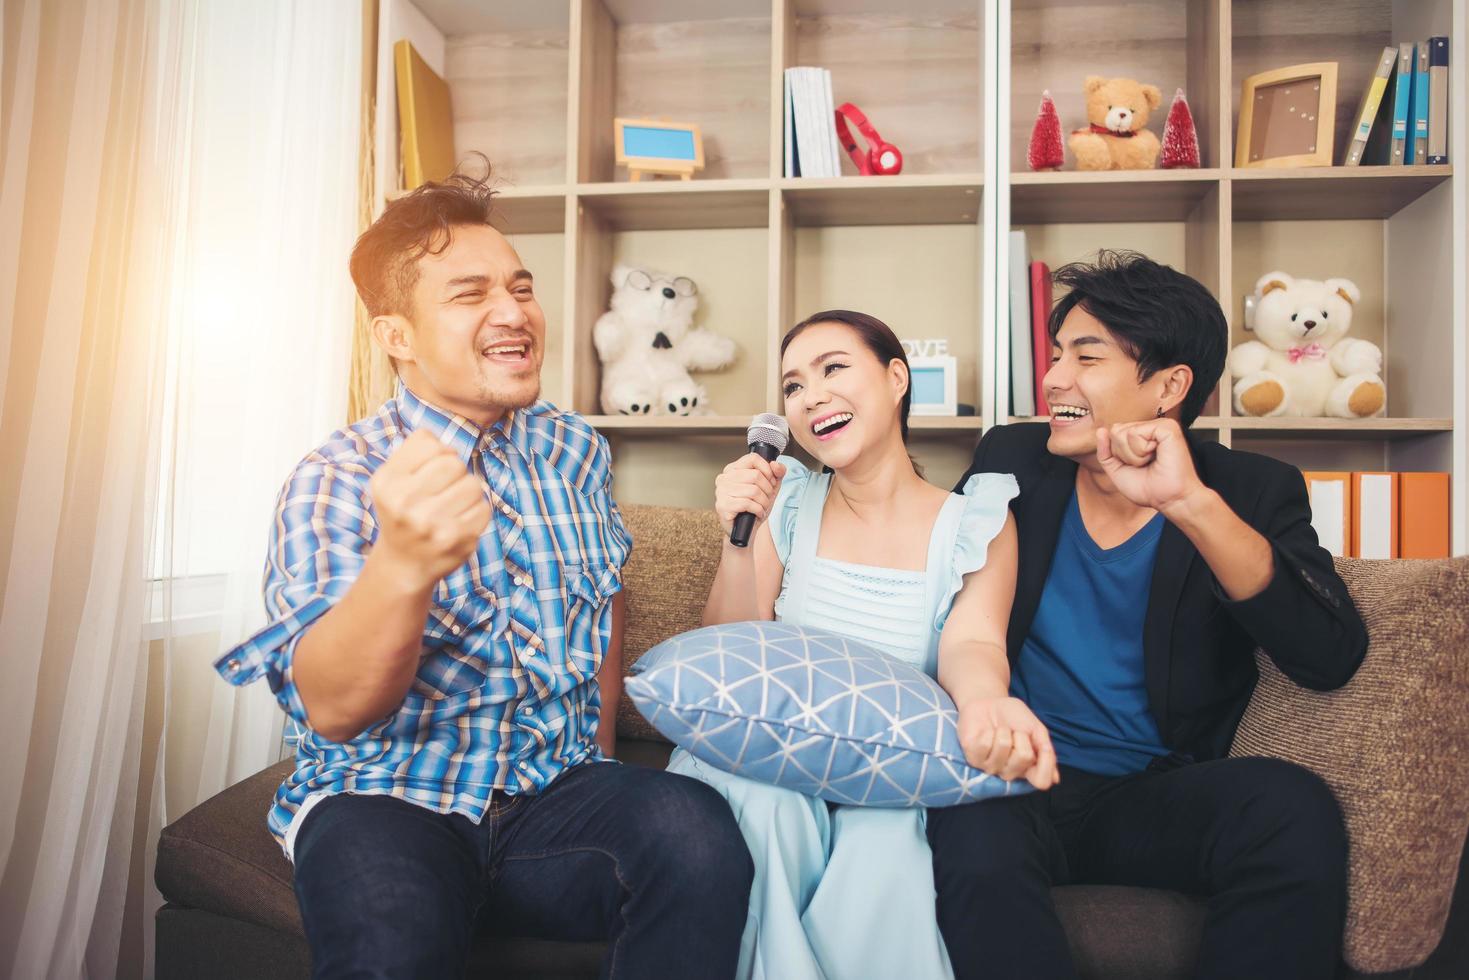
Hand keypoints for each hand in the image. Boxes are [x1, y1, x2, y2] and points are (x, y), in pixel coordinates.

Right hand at [368, 429, 491, 589]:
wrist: (403, 565)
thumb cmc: (403, 512)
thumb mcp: (392, 479)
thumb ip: (415, 451)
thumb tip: (449, 445)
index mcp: (387, 482)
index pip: (429, 443)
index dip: (438, 452)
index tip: (431, 469)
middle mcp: (405, 503)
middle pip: (454, 462)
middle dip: (455, 472)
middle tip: (444, 489)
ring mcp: (432, 524)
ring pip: (473, 484)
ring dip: (468, 491)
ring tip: (452, 505)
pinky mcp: (457, 540)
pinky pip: (484, 507)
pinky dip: (476, 511)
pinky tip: (459, 521)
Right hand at [713, 453, 786, 536]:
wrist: (746, 531)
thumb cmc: (755, 508)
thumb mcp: (769, 488)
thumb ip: (777, 473)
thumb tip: (776, 464)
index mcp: (732, 470)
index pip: (753, 459)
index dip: (767, 470)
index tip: (771, 481)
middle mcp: (724, 478)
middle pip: (755, 475)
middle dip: (767, 489)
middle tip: (766, 498)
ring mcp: (721, 492)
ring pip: (753, 490)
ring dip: (764, 502)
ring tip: (762, 507)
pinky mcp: (723, 506)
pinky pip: (748, 503)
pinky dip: (758, 510)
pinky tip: (757, 513)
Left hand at [956, 696, 1059, 789]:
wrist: (989, 702)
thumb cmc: (1013, 716)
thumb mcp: (1036, 729)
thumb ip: (1045, 750)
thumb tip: (1055, 779)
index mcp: (1027, 767)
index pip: (1041, 782)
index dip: (1045, 765)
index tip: (1043, 747)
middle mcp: (1009, 772)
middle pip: (1024, 759)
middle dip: (1021, 736)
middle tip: (1014, 731)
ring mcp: (990, 767)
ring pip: (1004, 749)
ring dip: (1003, 731)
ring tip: (999, 730)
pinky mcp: (973, 758)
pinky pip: (984, 745)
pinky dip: (987, 732)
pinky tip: (985, 732)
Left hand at [1095, 418, 1205, 514]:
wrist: (1170, 500)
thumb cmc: (1148, 489)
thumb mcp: (1117, 470)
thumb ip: (1105, 452)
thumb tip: (1101, 430)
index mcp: (1143, 436)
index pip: (1114, 433)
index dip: (1119, 455)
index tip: (1139, 467)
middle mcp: (1152, 428)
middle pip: (1116, 431)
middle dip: (1124, 455)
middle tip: (1146, 465)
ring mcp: (1160, 425)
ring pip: (1123, 432)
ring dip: (1133, 455)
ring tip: (1151, 461)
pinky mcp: (1167, 427)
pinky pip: (1134, 432)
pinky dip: (1140, 451)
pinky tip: (1157, 456)